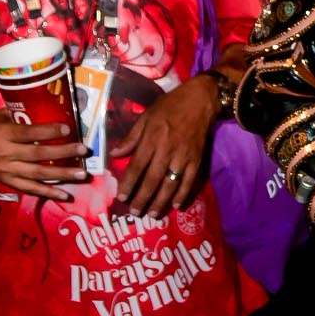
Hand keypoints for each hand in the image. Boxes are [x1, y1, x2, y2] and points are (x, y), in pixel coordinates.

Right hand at [0, 110, 87, 200]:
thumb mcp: (0, 116)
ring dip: (62, 175)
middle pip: (38, 155)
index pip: (29, 134)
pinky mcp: (9, 182)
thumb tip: (50, 108)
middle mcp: (5, 154)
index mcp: (3, 134)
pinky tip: (65, 194)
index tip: (67, 129)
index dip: (48, 132)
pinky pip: (31, 189)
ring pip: (38, 175)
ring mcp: (7, 171)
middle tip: (83, 150)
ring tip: (82, 174)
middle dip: (63, 153)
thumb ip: (21, 114)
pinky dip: (49, 193)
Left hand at [113, 75, 219, 218]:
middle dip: (142, 198)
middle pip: (152, 180)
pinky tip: (176, 205)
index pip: (137, 166)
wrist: (199, 101)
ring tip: (152, 214)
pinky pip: (189, 181)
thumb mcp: (145, 116)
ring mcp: (183, 157)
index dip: (129, 184)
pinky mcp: (196, 160)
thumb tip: (115, 153)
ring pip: (170, 184)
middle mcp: (166, 150)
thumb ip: (131, 137)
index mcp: (151, 139)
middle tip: (135, 213)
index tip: (121, 198)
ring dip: (161, 202)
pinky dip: (183, 194)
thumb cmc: (169, 106)